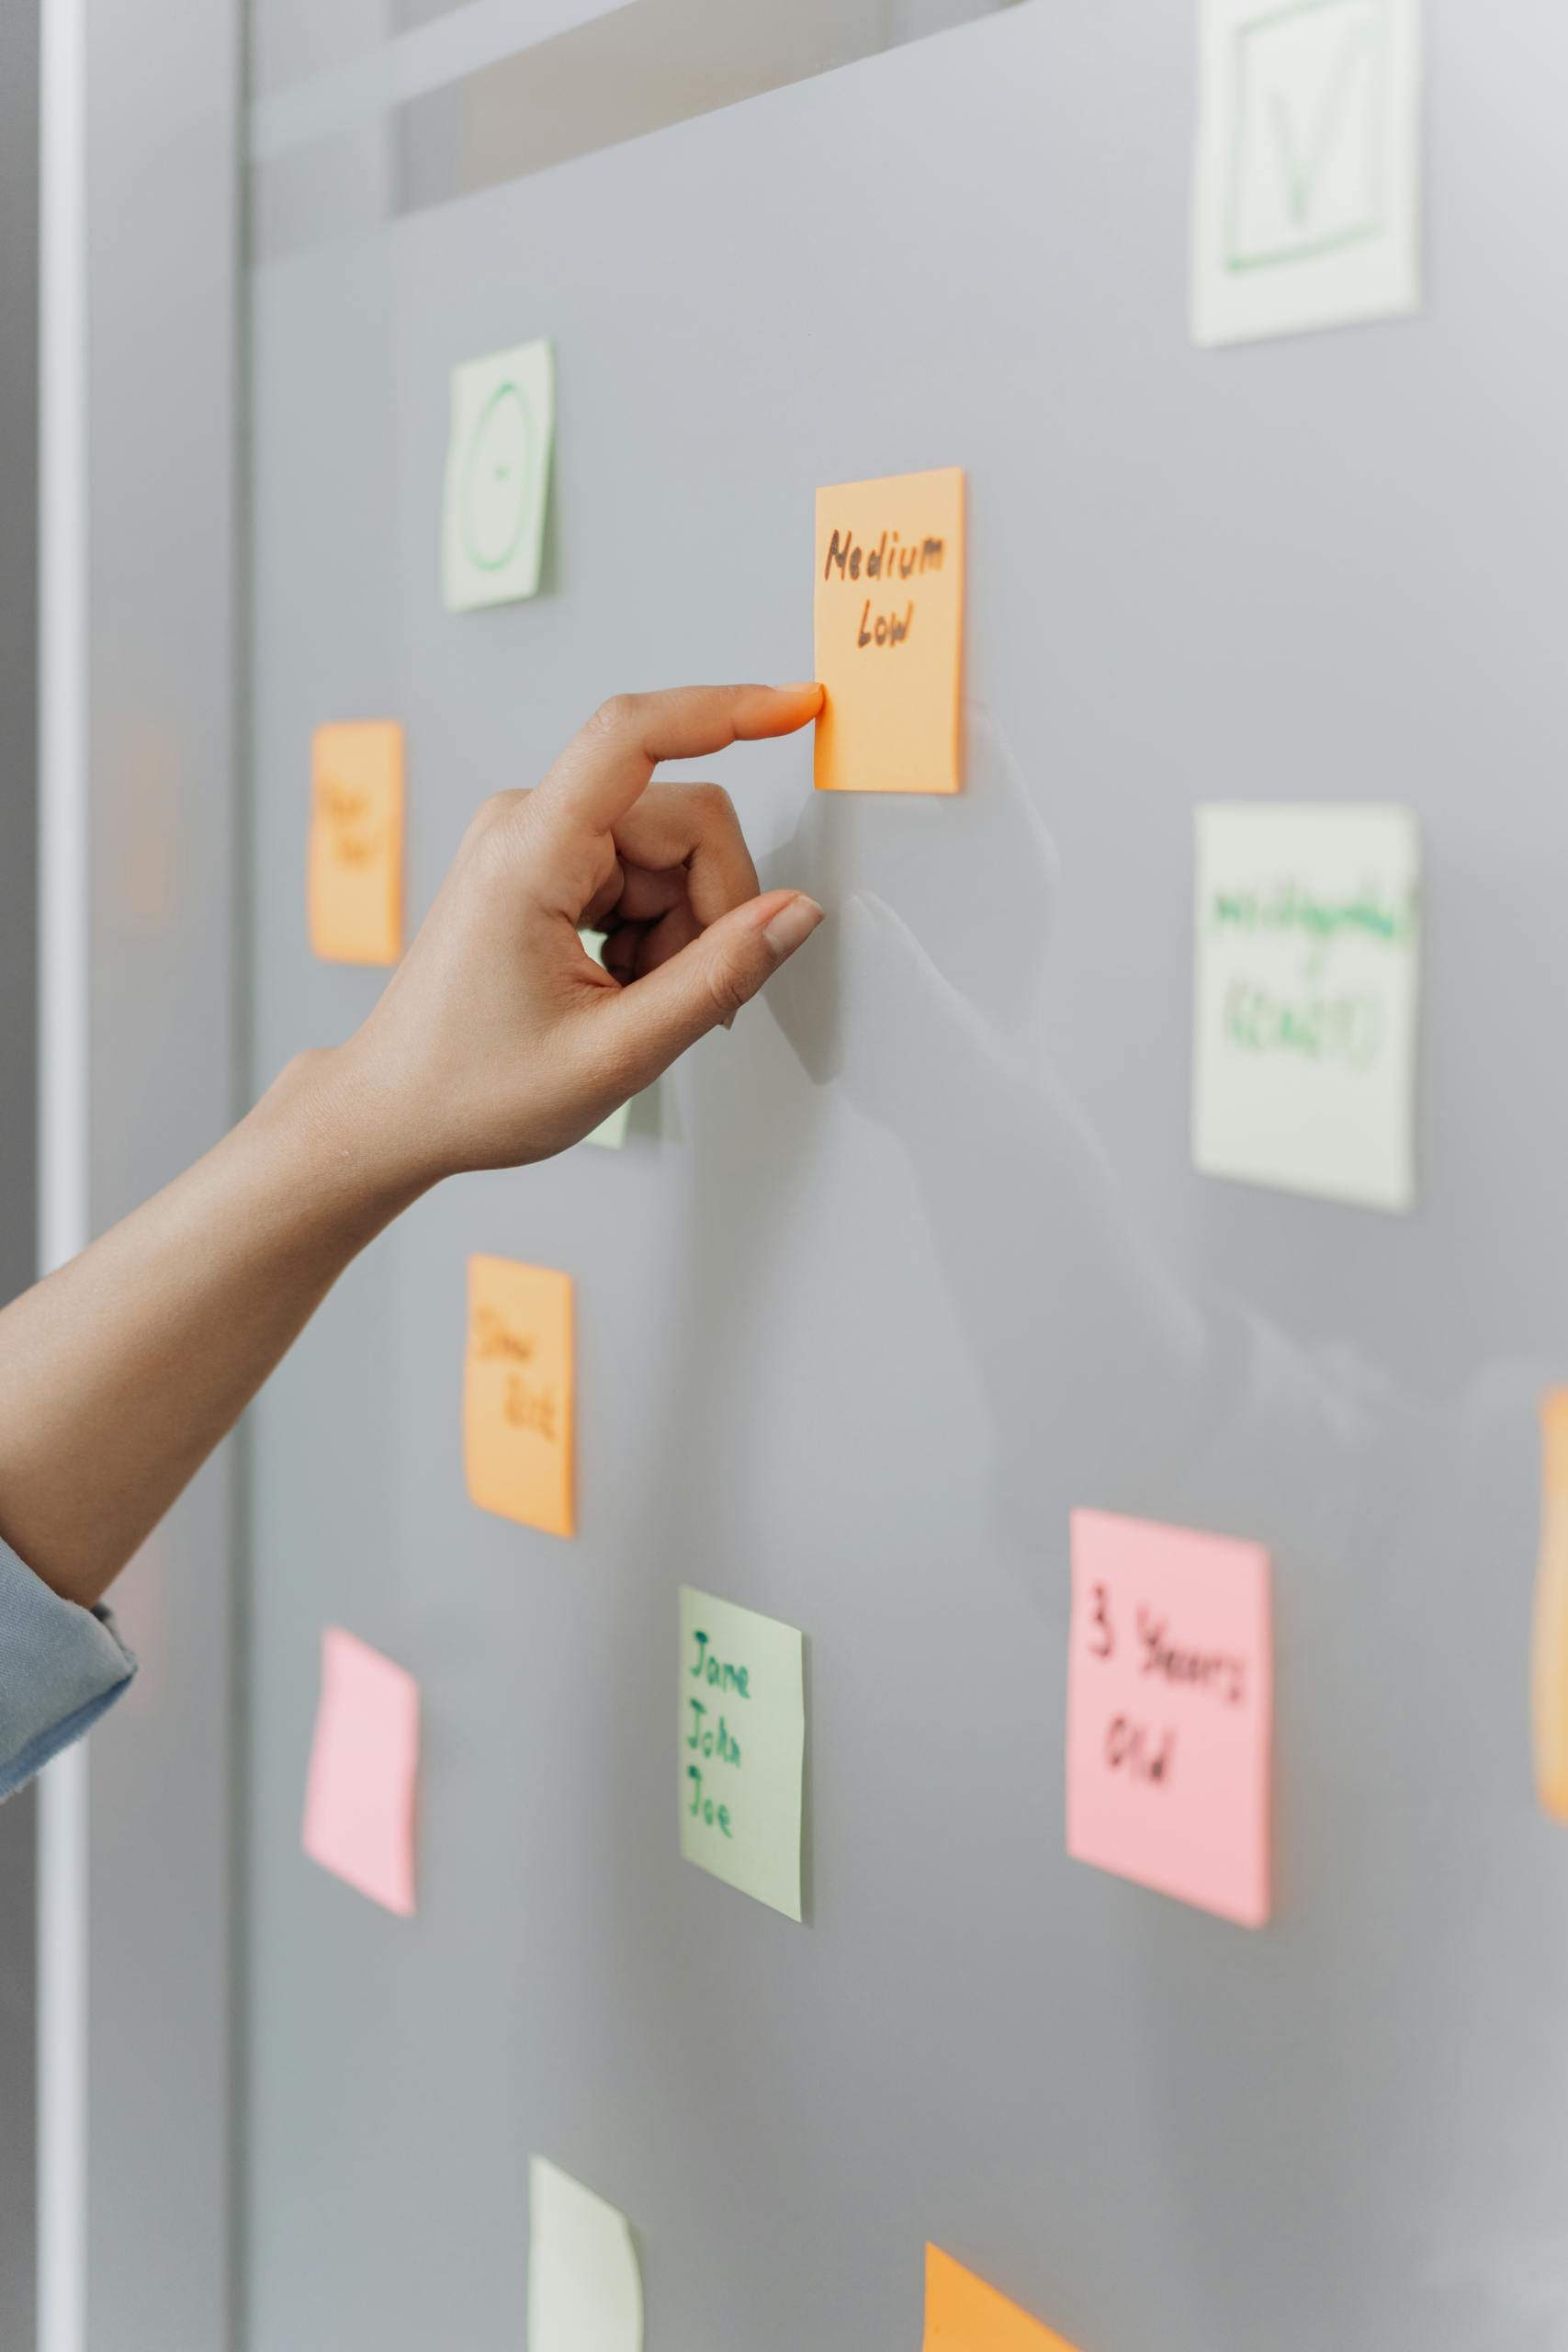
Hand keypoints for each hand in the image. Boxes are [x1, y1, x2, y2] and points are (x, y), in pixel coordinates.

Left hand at [334, 682, 824, 1187]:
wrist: (397, 1109)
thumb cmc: (474, 1087)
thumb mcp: (614, 1054)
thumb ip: (717, 977)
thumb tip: (796, 913)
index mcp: (528, 853)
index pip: (633, 736)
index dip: (724, 710)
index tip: (796, 706)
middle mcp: (527, 824)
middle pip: (684, 820)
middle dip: (712, 908)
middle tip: (687, 998)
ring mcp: (536, 841)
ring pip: (673, 856)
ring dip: (681, 934)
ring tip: (633, 1003)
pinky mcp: (547, 865)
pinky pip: (644, 875)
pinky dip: (656, 935)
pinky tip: (619, 987)